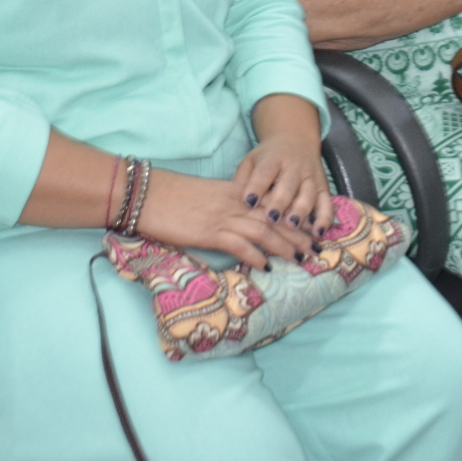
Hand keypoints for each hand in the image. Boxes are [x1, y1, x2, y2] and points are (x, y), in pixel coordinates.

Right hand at [136, 169, 310, 269]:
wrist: (145, 194)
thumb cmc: (168, 197)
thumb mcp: (202, 198)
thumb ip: (222, 207)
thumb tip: (234, 226)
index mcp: (232, 193)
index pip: (270, 205)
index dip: (292, 217)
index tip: (309, 228)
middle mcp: (233, 203)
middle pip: (274, 219)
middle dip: (298, 234)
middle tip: (316, 248)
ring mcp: (222, 217)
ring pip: (264, 231)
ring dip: (286, 247)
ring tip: (301, 260)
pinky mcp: (209, 231)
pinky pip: (239, 244)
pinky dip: (255, 256)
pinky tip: (266, 267)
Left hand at [232, 127, 334, 240]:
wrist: (295, 140)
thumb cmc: (267, 157)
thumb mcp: (252, 160)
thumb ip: (243, 179)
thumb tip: (232, 201)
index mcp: (273, 158)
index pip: (265, 172)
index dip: (257, 186)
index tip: (249, 201)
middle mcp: (294, 166)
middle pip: (288, 184)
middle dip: (280, 202)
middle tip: (271, 218)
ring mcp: (311, 176)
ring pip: (308, 194)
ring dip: (301, 211)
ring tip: (292, 226)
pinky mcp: (323, 187)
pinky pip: (327, 203)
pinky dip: (324, 219)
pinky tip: (317, 233)